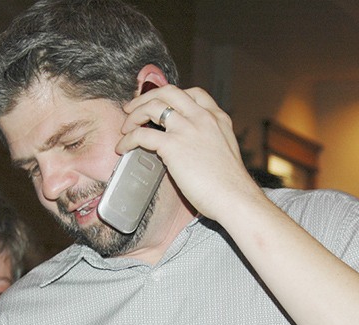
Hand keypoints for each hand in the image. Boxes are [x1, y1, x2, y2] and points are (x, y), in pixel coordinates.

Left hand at [117, 84, 262, 222]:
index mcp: (217, 118)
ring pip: (152, 107)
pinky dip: (128, 139)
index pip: (192, 93)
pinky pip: (142, 134)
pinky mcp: (173, 146)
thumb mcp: (224, 151)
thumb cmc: (230, 185)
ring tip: (125, 128)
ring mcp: (187, 129)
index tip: (157, 102)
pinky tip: (123, 148)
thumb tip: (189, 148)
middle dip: (145, 97)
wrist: (235, 198)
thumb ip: (208, 140)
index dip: (169, 95)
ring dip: (133, 115)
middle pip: (168, 92)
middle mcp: (202, 118)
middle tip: (132, 109)